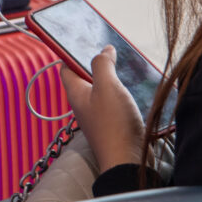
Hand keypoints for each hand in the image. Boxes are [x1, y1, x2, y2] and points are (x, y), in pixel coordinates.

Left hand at [60, 45, 144, 171]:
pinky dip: (123, 92)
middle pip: (86, 76)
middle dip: (97, 62)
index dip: (71, 52)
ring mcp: (99, 115)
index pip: (66, 67)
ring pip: (102, 89)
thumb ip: (102, 65)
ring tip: (126, 65)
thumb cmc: (113, 125)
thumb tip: (103, 50)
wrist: (128, 162)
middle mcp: (84, 104)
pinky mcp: (114, 124)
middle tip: (111, 50)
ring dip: (113, 77)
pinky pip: (115, 102)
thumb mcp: (107, 86)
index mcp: (76, 93)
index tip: (84, 39)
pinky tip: (135, 87)